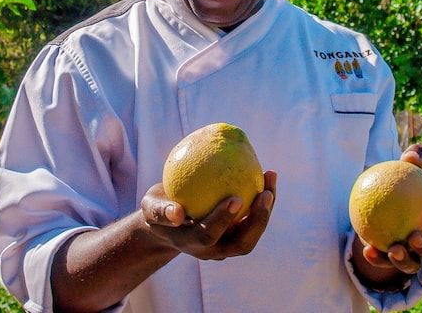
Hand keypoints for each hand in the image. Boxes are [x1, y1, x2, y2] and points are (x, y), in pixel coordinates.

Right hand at [140, 170, 276, 260]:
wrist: (169, 221)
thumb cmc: (159, 209)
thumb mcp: (150, 208)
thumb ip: (160, 211)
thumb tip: (177, 213)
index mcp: (193, 243)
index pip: (210, 235)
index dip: (223, 219)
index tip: (236, 197)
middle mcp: (214, 249)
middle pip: (242, 243)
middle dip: (258, 221)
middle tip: (266, 193)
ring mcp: (227, 243)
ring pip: (253, 231)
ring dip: (267, 208)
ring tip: (271, 177)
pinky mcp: (237, 232)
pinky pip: (254, 217)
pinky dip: (263, 199)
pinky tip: (266, 173)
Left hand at [360, 144, 421, 275]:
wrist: (382, 203)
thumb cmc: (402, 185)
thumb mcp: (407, 173)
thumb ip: (412, 163)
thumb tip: (414, 152)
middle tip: (414, 237)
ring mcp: (412, 257)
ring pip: (414, 266)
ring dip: (405, 261)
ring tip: (394, 249)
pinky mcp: (391, 262)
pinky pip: (385, 263)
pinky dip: (377, 258)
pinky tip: (368, 250)